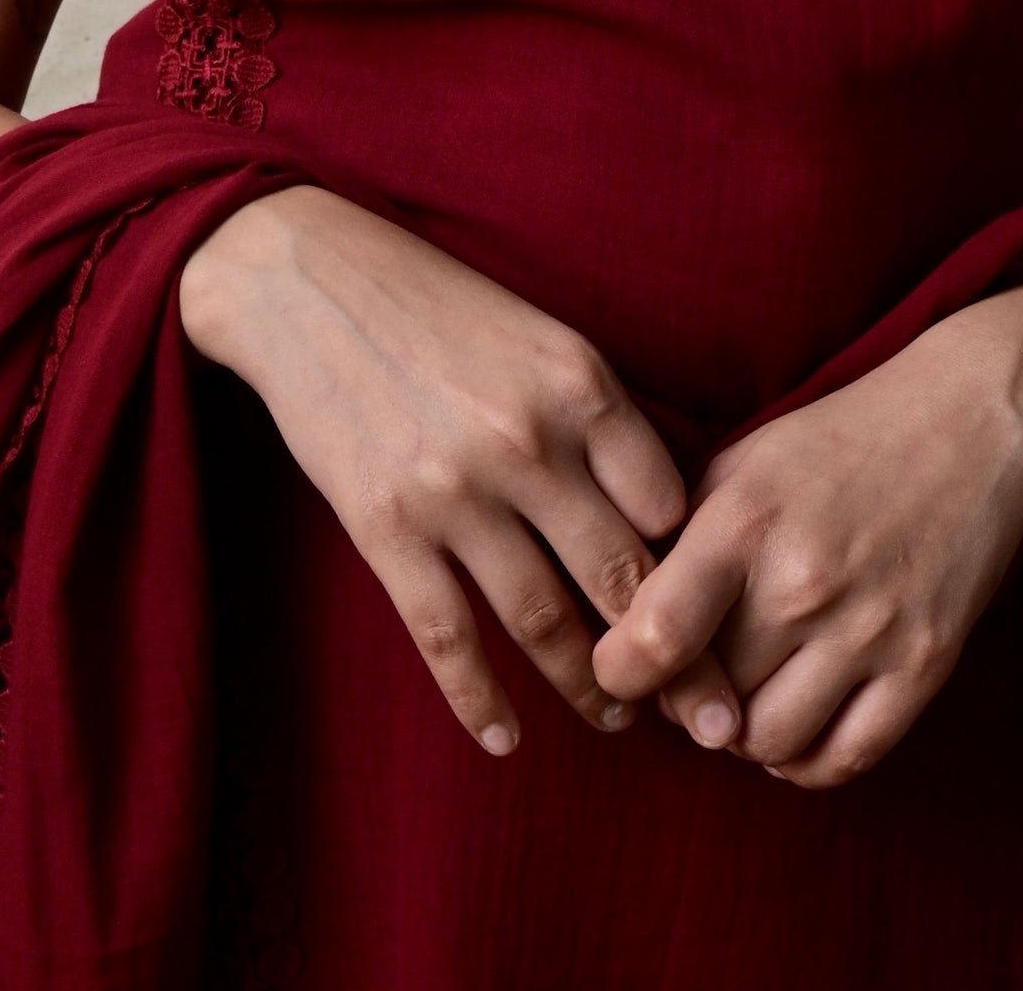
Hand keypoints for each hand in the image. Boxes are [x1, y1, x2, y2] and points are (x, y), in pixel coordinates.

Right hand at [178, 186, 739, 755]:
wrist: (310, 283)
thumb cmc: (443, 310)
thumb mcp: (543, 337)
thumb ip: (602, 419)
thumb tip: (668, 520)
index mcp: (579, 384)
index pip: (669, 508)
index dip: (695, 568)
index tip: (712, 614)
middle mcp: (526, 440)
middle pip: (621, 578)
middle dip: (669, 659)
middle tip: (699, 711)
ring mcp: (453, 491)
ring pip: (544, 622)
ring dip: (588, 686)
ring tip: (615, 717)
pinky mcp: (386, 529)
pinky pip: (448, 639)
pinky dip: (481, 702)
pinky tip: (506, 738)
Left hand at [593, 280, 1022, 787]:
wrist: (973, 419)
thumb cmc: (842, 438)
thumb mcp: (744, 460)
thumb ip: (682, 537)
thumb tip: (626, 621)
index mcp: (745, 520)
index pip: (654, 634)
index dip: (619, 669)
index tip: (618, 668)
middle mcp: (804, 581)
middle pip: (710, 700)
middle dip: (687, 700)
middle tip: (692, 677)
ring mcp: (870, 628)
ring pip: (770, 744)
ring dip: (745, 737)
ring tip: (746, 698)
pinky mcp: (925, 664)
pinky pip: (844, 760)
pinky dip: (806, 761)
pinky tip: (797, 723)